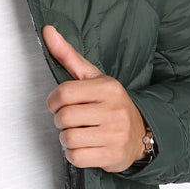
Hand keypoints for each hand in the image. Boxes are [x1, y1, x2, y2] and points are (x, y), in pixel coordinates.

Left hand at [42, 25, 146, 172]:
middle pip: (63, 118)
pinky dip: (74, 154)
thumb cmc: (111, 103)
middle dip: (61, 121)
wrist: (142, 133)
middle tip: (73, 120)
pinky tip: (86, 146)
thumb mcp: (93, 77)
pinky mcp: (112, 156)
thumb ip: (68, 55)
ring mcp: (115, 134)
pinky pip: (76, 157)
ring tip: (80, 133)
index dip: (53, 101)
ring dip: (67, 139)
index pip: (63, 93)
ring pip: (68, 139)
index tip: (58, 104)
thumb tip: (48, 31)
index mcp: (107, 87)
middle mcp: (113, 110)